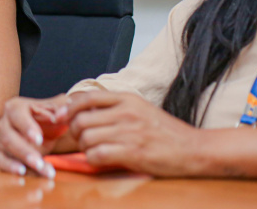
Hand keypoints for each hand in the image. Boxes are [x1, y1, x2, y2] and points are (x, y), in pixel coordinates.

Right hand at [0, 95, 70, 177]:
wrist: (48, 129)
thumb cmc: (51, 116)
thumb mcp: (59, 108)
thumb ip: (63, 107)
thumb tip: (64, 111)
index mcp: (15, 107)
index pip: (17, 115)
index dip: (26, 127)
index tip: (39, 139)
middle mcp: (5, 122)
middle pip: (8, 138)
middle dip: (24, 152)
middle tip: (39, 163)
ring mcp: (2, 139)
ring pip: (6, 152)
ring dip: (24, 164)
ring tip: (43, 172)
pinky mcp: (3, 154)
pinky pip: (1, 162)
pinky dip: (11, 169)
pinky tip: (24, 176)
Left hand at [67, 90, 203, 176]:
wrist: (194, 150)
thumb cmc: (166, 132)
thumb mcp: (141, 109)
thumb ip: (115, 107)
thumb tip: (84, 110)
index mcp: (127, 99)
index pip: (86, 97)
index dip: (68, 107)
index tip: (62, 117)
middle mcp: (126, 112)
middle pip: (80, 119)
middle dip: (74, 132)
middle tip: (81, 139)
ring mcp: (129, 132)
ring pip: (86, 137)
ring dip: (84, 147)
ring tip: (93, 150)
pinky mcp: (133, 153)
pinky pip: (97, 155)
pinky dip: (93, 160)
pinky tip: (101, 160)